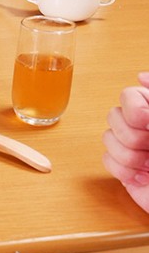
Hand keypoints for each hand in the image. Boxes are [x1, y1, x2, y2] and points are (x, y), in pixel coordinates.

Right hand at [103, 72, 148, 211]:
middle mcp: (145, 127)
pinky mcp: (125, 170)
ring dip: (129, 155)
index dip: (134, 111)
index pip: (128, 95)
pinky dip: (123, 170)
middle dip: (132, 136)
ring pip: (107, 138)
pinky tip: (142, 176)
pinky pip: (106, 160)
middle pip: (113, 116)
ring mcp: (134, 148)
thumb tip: (140, 76)